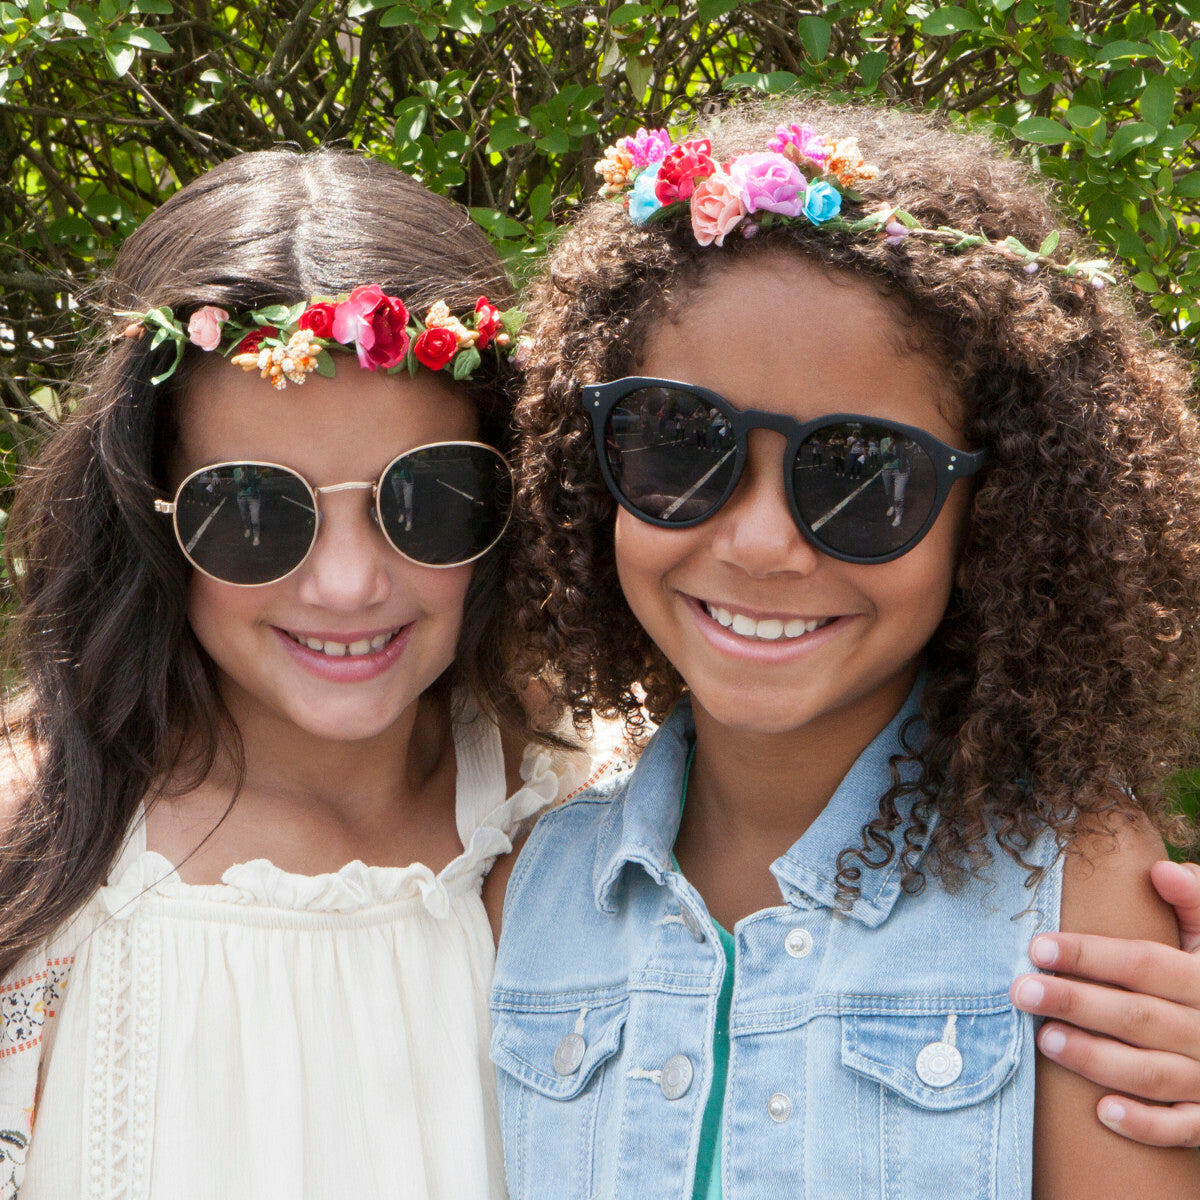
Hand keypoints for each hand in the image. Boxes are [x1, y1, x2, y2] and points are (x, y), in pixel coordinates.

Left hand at [1011, 860, 1199, 1146]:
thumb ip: (1195, 902)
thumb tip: (1160, 869)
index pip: (1143, 963)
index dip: (1090, 954)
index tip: (1037, 946)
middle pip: (1137, 1016)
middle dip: (1076, 1002)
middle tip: (1020, 991)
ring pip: (1152, 1073)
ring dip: (1096, 1059)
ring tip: (1044, 1039)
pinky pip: (1182, 1127)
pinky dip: (1146, 1123)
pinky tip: (1103, 1112)